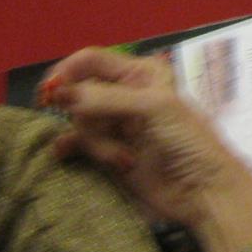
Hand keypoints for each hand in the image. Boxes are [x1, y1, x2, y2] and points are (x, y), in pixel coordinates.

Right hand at [41, 48, 251, 251]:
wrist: (201, 191)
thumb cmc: (188, 141)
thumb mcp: (154, 108)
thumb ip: (106, 99)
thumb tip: (60, 93)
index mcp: (141, 73)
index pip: (91, 61)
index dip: (67, 72)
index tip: (50, 93)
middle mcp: (126, 95)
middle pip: (79, 94)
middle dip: (87, 116)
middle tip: (110, 134)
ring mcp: (116, 125)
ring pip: (79, 122)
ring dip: (96, 143)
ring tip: (124, 158)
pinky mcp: (108, 153)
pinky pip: (77, 144)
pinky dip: (71, 148)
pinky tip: (65, 154)